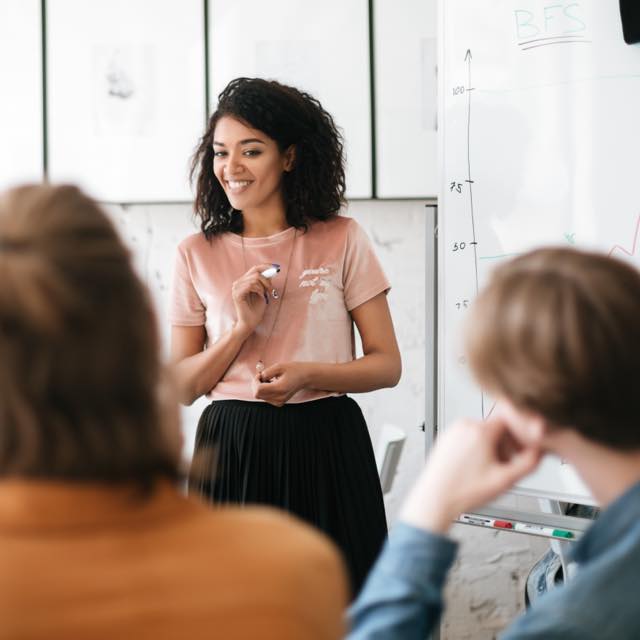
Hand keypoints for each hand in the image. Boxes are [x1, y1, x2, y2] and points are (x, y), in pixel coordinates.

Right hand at [231, 263, 273, 333]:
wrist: (250, 323)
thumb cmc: (256, 310)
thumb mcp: (264, 293)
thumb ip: (265, 282)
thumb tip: (271, 271)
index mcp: (243, 281)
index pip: (254, 268)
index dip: (266, 266)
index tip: (276, 268)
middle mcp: (238, 283)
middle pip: (255, 271)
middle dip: (266, 278)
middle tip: (271, 288)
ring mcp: (236, 288)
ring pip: (254, 278)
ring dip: (263, 286)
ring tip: (265, 294)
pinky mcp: (237, 294)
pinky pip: (251, 285)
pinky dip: (259, 290)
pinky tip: (260, 295)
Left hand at [252, 362, 310, 406]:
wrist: (305, 377)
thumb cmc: (293, 369)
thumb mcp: (279, 366)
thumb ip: (267, 372)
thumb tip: (259, 378)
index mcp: (280, 388)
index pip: (259, 389)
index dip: (255, 381)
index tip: (260, 374)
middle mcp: (279, 398)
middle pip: (257, 394)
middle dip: (256, 384)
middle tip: (262, 375)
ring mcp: (279, 402)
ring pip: (260, 397)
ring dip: (260, 387)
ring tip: (269, 379)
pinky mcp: (279, 403)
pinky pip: (265, 398)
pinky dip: (264, 391)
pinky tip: (271, 384)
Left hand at [400, 416, 542, 533]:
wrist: (435, 498)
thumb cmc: (463, 491)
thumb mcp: (505, 480)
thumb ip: (529, 463)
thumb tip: (540, 451)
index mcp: (479, 431)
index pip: (510, 419)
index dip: (521, 434)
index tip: (523, 447)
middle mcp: (464, 426)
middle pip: (496, 427)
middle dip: (506, 444)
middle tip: (508, 463)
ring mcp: (453, 431)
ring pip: (482, 432)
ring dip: (492, 447)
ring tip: (491, 468)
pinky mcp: (446, 439)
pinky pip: (468, 437)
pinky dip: (477, 448)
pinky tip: (476, 467)